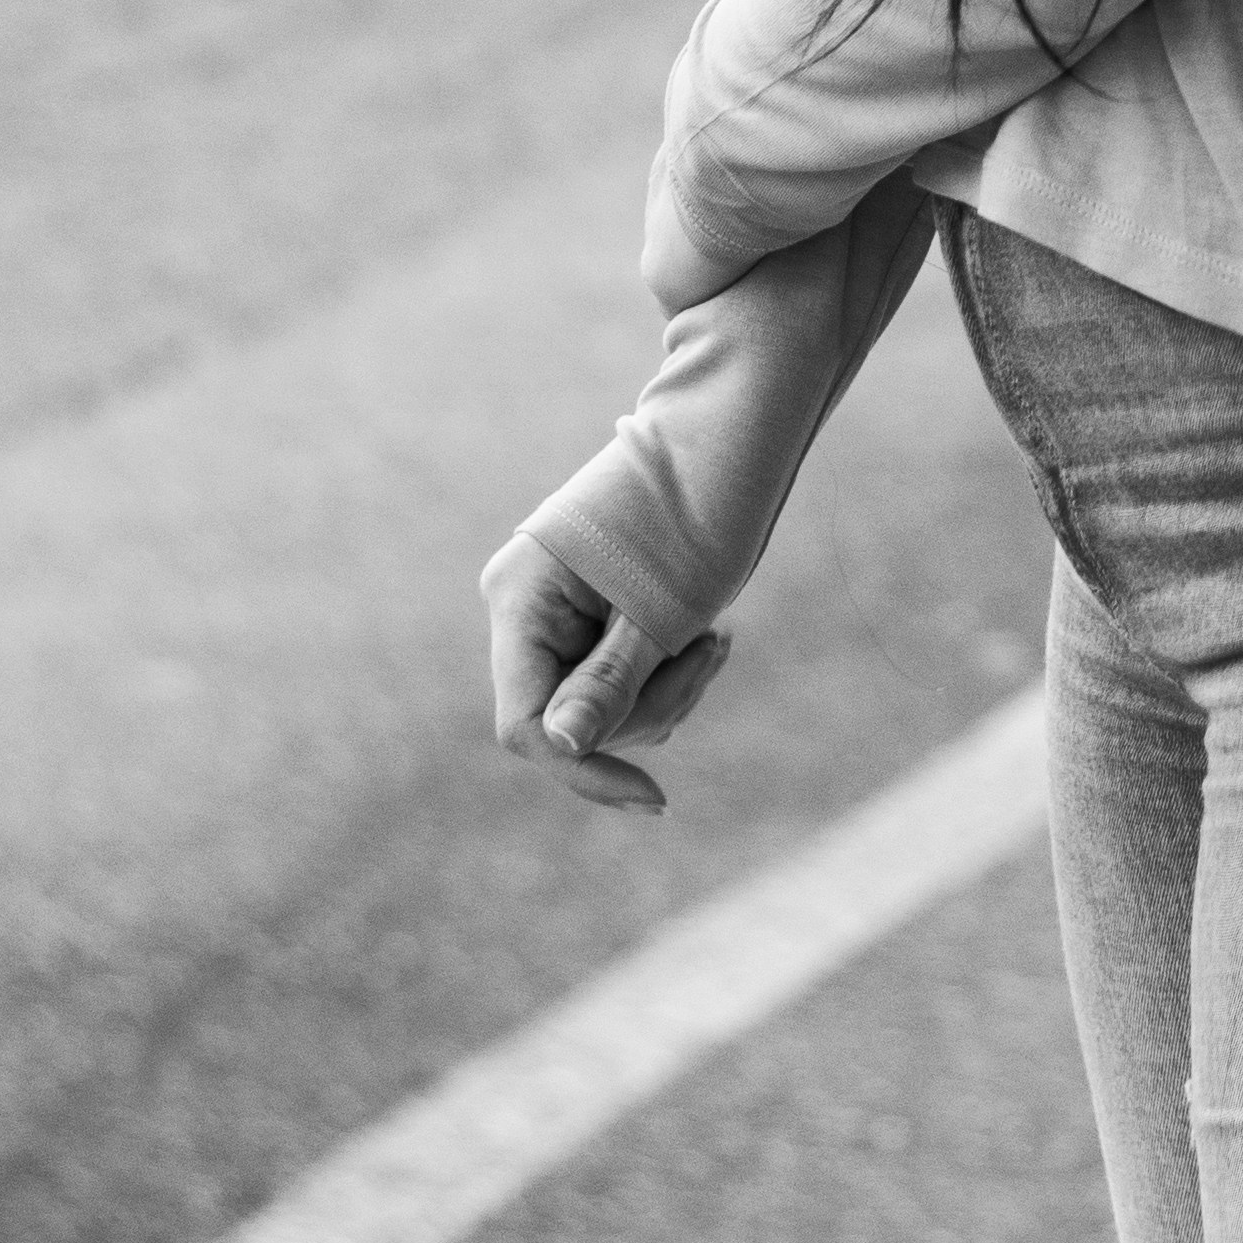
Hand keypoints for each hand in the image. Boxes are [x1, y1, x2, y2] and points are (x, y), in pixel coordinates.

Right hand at [481, 524, 730, 818]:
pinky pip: (618, 686)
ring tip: (716, 633)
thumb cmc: (696, 511)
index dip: (584, 767)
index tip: (655, 800)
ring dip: (667, 689)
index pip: (526, 724)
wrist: (721, 443)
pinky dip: (664, 675)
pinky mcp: (586, 622)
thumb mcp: (661, 607)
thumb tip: (560, 746)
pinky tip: (703, 634)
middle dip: (649, 706)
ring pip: (602, 711)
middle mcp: (523, 610)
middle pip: (570, 722)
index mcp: (520, 597)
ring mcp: (552, 617)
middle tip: (715, 648)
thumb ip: (608, 681)